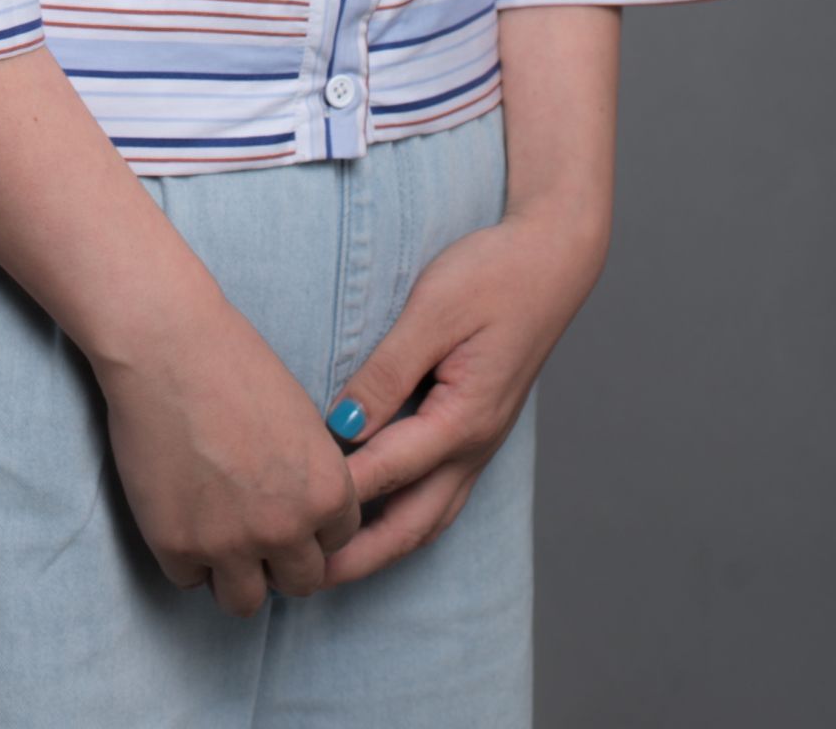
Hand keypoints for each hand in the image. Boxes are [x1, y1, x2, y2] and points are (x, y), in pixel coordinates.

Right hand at [91, 290, 364, 617]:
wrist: (167, 345)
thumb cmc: (235, 365)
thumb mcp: (302, 421)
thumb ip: (311, 478)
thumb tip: (306, 521)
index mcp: (327, 494)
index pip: (336, 544)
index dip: (310, 523)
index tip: (285, 502)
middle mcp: (286, 528)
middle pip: (298, 584)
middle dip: (279, 558)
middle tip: (251, 521)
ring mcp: (230, 544)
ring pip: (245, 603)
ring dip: (235, 573)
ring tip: (216, 530)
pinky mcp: (176, 547)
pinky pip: (189, 580)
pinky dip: (185, 556)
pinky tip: (178, 508)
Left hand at [318, 198, 607, 587]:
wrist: (552, 258)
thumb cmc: (493, 275)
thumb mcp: (433, 311)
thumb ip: (388, 370)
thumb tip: (342, 422)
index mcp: (462, 419)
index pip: (385, 471)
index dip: (333, 495)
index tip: (284, 517)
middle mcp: (474, 445)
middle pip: (411, 524)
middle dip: (358, 556)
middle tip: (304, 576)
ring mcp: (479, 442)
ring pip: (428, 517)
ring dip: (382, 546)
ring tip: (332, 564)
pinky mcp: (476, 429)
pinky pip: (439, 494)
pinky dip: (405, 518)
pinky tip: (377, 519)